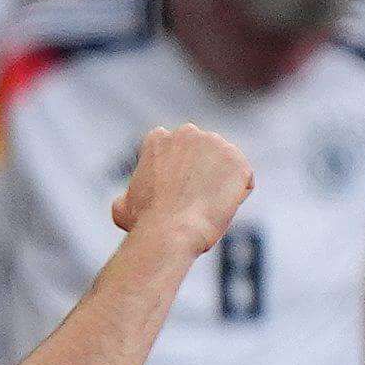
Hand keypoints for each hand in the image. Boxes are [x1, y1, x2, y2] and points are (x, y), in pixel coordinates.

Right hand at [112, 119, 254, 255]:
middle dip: (200, 168)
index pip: (173, 146)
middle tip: (192, 195)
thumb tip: (129, 197)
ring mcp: (217, 145)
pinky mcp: (239, 162)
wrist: (171, 231)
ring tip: (205, 206)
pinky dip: (236, 194)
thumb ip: (131, 193)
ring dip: (219, 181)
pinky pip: (242, 179)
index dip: (173, 168)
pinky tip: (220, 209)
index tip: (171, 187)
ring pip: (223, 163)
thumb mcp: (123, 206)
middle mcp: (189, 133)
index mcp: (158, 139)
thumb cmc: (144, 221)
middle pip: (202, 149)